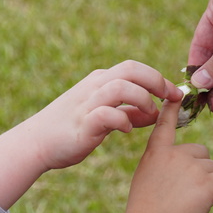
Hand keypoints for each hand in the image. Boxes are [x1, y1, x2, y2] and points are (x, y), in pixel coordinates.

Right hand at [25, 60, 183, 170]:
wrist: (36, 143)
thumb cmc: (71, 130)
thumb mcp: (105, 116)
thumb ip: (129, 112)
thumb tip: (154, 112)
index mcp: (101, 81)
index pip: (135, 68)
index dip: (159, 78)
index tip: (176, 94)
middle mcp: (95, 87)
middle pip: (131, 69)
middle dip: (156, 81)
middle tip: (170, 98)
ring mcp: (87, 103)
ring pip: (121, 86)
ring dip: (141, 99)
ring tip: (150, 115)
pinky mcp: (82, 123)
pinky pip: (106, 114)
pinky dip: (122, 120)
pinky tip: (126, 130)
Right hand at [122, 99, 212, 212]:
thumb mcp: (146, 182)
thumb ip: (163, 168)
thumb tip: (189, 168)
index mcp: (156, 152)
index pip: (166, 123)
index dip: (173, 108)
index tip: (178, 93)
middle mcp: (176, 154)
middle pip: (201, 151)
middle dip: (201, 167)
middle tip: (191, 191)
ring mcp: (193, 167)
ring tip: (200, 203)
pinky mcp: (209, 183)